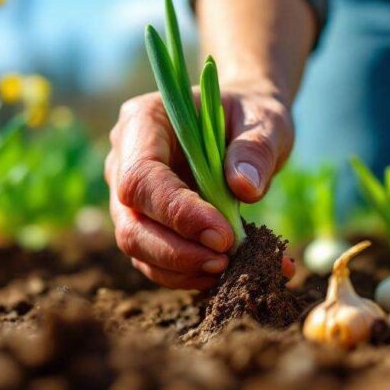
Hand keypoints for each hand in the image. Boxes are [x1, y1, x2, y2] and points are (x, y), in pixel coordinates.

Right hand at [105, 83, 295, 290]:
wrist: (245, 125)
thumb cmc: (250, 115)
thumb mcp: (264, 120)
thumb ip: (256, 149)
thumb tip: (244, 188)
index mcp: (144, 120)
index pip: (140, 177)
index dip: (177, 212)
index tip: (223, 235)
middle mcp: (125, 158)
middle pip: (131, 221)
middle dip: (176, 251)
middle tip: (225, 260)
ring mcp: (130, 195)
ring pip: (138, 247)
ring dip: (182, 268)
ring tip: (230, 269)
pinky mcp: (146, 221)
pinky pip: (155, 259)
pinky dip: (188, 274)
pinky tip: (225, 274)